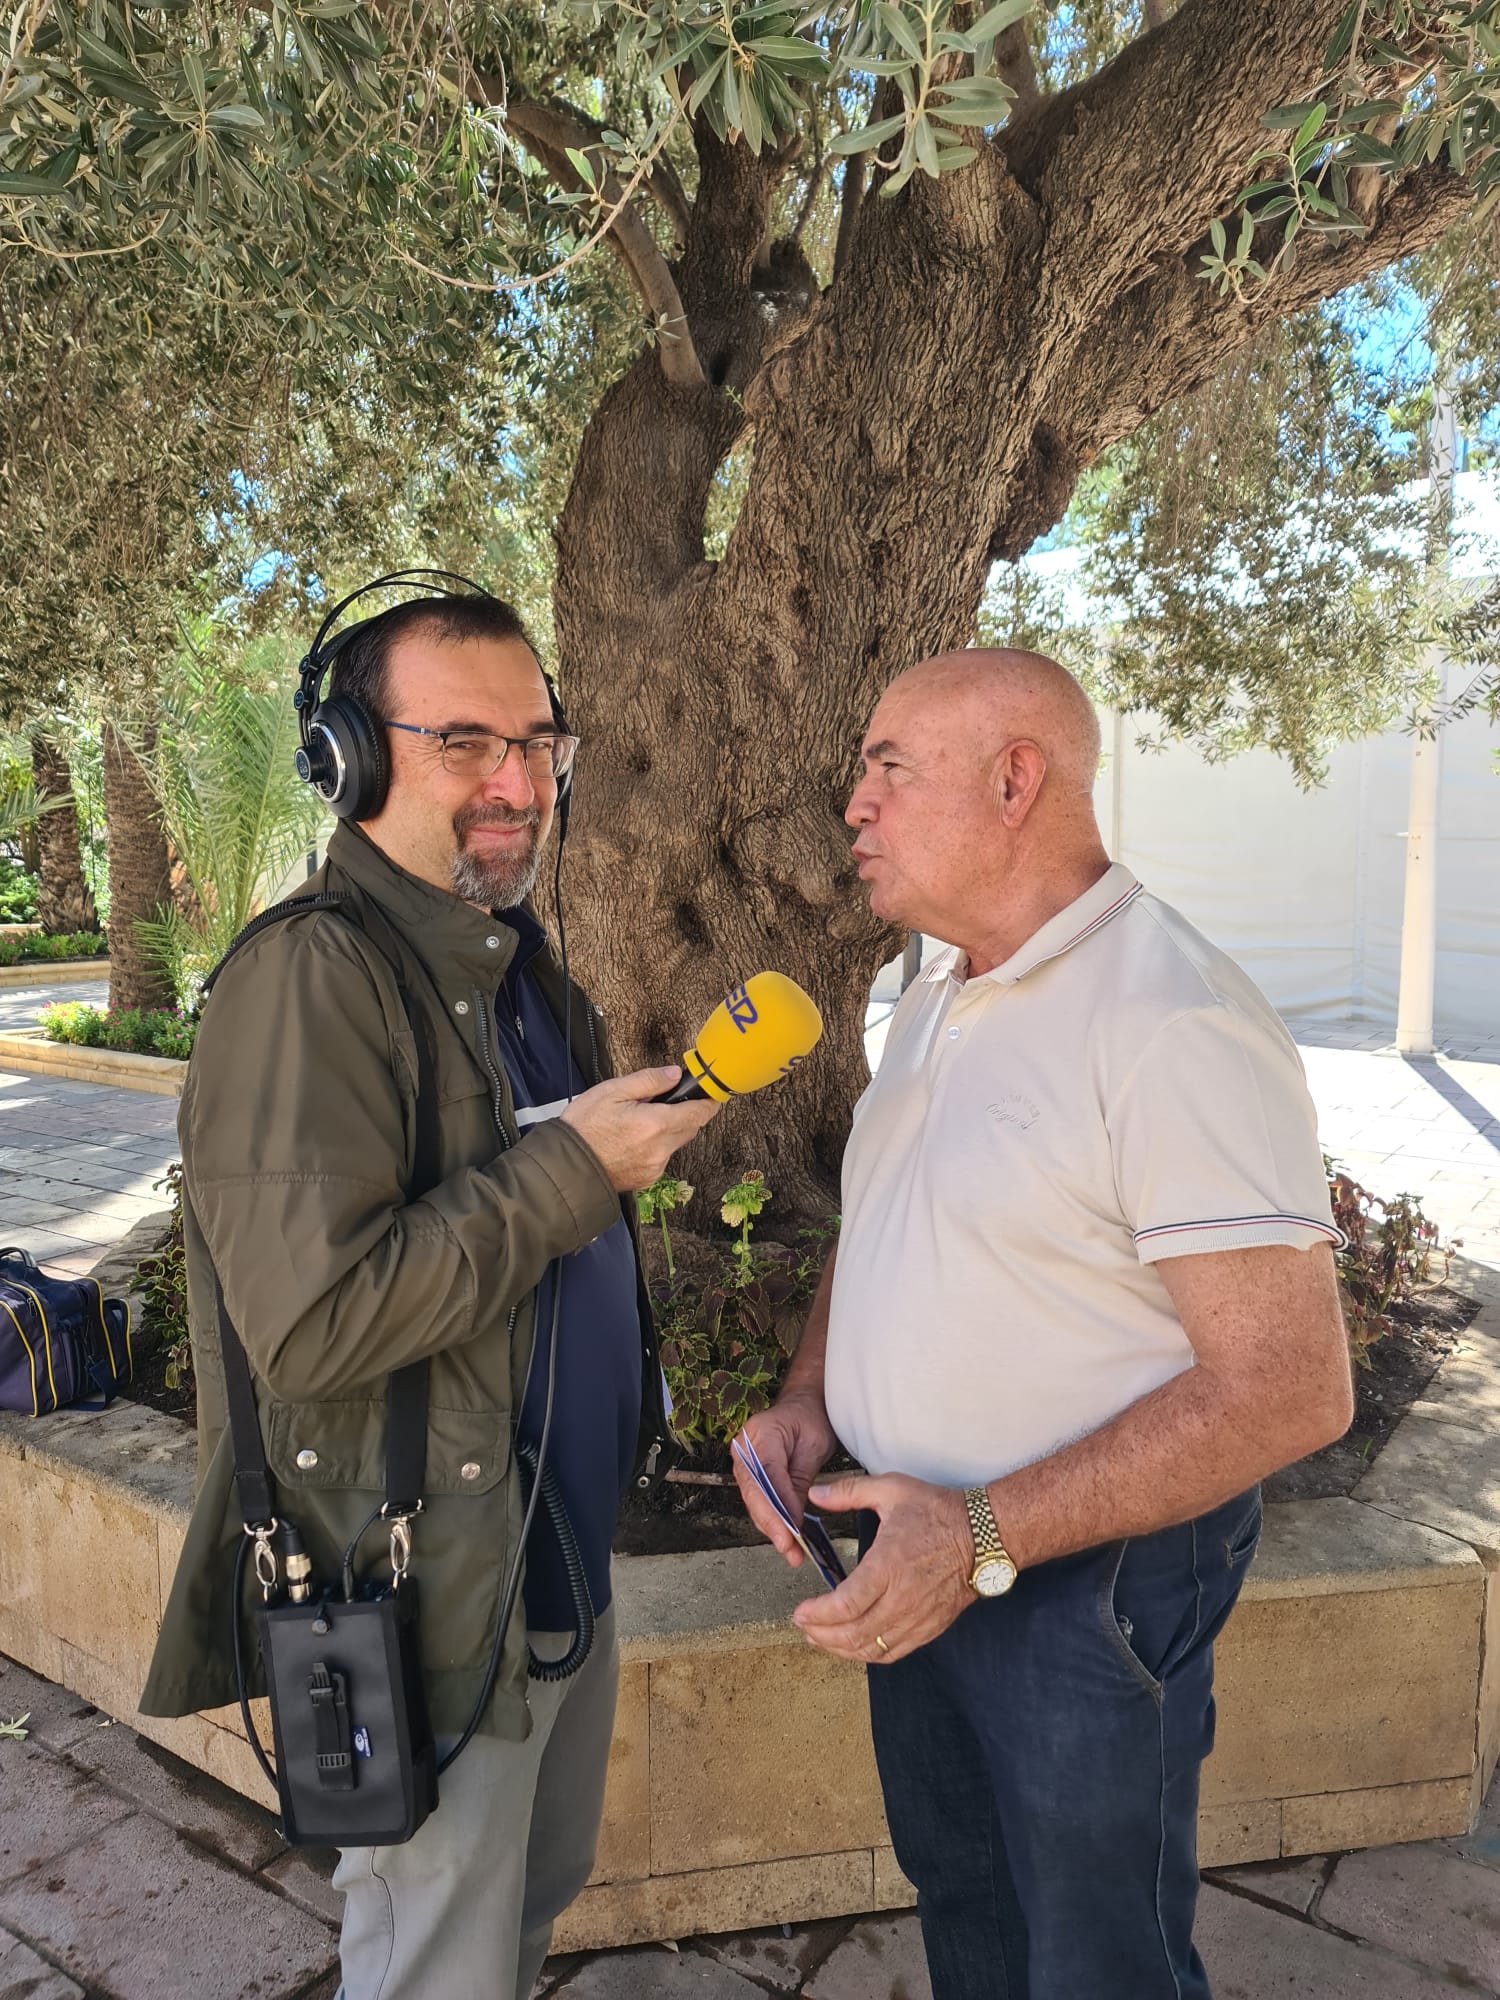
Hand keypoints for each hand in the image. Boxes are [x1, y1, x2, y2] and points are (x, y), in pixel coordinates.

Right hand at [560, 1068, 719, 1192]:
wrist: (566, 1166)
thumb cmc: (583, 1128)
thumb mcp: (612, 1091)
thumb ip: (648, 1081)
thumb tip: (674, 1074)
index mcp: (655, 1124)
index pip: (699, 1113)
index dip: (708, 1101)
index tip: (709, 1093)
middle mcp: (660, 1149)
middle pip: (691, 1128)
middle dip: (687, 1113)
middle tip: (667, 1101)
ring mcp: (655, 1167)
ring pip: (676, 1143)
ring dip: (671, 1130)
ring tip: (643, 1120)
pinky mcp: (647, 1178)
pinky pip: (663, 1157)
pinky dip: (657, 1146)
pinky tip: (635, 1139)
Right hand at [733, 1393, 837, 1565]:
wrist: (801, 1405)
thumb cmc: (810, 1420)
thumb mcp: (814, 1445)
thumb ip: (800, 1479)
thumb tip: (794, 1517)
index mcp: (761, 1434)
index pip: (766, 1476)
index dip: (778, 1507)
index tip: (792, 1530)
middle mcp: (744, 1449)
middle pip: (754, 1493)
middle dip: (771, 1525)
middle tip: (789, 1549)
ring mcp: (742, 1462)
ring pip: (753, 1501)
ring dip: (771, 1528)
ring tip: (791, 1552)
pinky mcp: (749, 1474)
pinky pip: (758, 1500)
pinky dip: (771, 1520)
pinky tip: (785, 1538)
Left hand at [791, 1472, 972, 1663]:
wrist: (986, 1536)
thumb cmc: (938, 1511)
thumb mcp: (892, 1490)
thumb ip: (850, 1492)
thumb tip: (815, 1494)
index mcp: (888, 1566)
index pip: (846, 1605)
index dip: (818, 1615)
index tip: (800, 1611)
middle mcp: (902, 1599)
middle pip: (854, 1634)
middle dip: (821, 1635)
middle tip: (803, 1626)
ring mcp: (918, 1618)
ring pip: (872, 1649)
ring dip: (841, 1649)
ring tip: (820, 1639)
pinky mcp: (930, 1628)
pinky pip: (894, 1652)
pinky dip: (868, 1654)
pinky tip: (854, 1646)